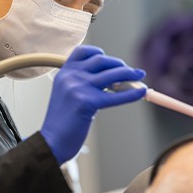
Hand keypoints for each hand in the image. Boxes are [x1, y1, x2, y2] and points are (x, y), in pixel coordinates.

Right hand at [40, 45, 145, 164]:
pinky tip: (141, 92)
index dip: (99, 52)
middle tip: (133, 72)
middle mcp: (70, 76)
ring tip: (140, 77)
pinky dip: (131, 94)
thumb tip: (117, 79)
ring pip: (112, 74)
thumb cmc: (64, 119)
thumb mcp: (69, 93)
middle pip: (102, 60)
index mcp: (65, 72)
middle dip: (120, 65)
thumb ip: (86, 82)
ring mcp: (78, 87)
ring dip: (130, 74)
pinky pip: (116, 96)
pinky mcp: (87, 102)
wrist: (52, 141)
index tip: (112, 61)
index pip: (83, 51)